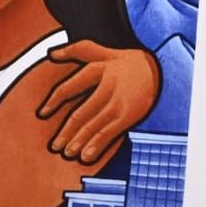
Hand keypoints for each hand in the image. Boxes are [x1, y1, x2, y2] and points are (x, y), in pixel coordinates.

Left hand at [37, 40, 160, 163]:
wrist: (163, 66)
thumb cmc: (129, 60)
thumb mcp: (103, 50)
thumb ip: (76, 50)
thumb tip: (50, 53)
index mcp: (99, 68)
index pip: (71, 86)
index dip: (54, 101)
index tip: (42, 113)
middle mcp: (108, 85)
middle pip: (81, 112)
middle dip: (66, 131)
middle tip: (55, 146)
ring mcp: (119, 101)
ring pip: (93, 125)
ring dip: (78, 141)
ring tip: (68, 153)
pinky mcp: (130, 114)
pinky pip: (110, 132)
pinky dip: (96, 145)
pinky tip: (86, 156)